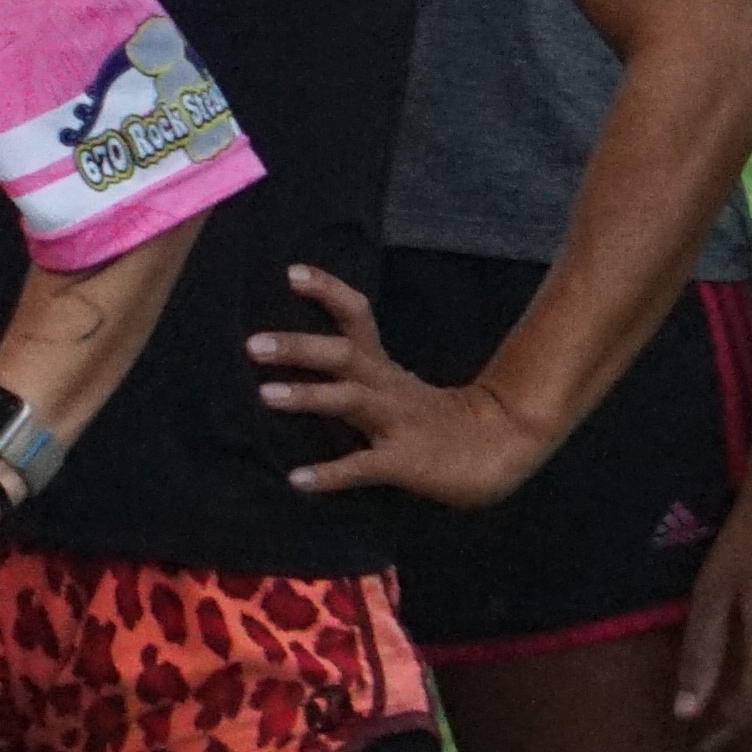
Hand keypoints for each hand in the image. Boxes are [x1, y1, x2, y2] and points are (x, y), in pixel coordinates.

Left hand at [249, 262, 550, 503]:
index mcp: (381, 367)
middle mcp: (386, 387)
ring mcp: (397, 422)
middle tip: (252, 344)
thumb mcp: (392, 385)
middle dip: (299, 347)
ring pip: (350, 401)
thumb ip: (352, 371)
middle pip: (345, 355)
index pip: (356, 316)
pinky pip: (363, 467)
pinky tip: (296, 480)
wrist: (499, 449)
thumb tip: (293, 355)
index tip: (291, 271)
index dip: (327, 291)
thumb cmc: (432, 418)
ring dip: (308, 396)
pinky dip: (329, 474)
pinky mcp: (404, 461)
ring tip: (265, 394)